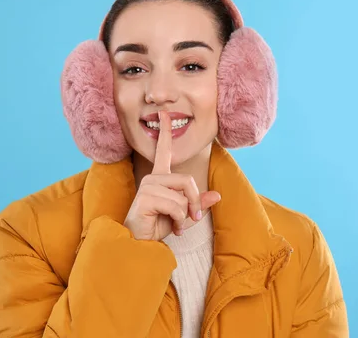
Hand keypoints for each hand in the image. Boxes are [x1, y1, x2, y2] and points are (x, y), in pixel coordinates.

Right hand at [123, 111, 221, 240]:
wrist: (140, 244)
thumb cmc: (157, 227)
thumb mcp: (183, 215)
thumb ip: (198, 204)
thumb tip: (217, 195)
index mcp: (160, 178)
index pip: (164, 151)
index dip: (166, 133)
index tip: (163, 114)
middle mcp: (152, 178)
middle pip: (187, 180)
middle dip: (194, 203)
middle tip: (189, 219)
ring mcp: (147, 186)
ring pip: (183, 196)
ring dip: (184, 215)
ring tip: (175, 224)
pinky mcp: (145, 197)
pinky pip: (176, 205)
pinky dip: (178, 220)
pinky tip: (169, 226)